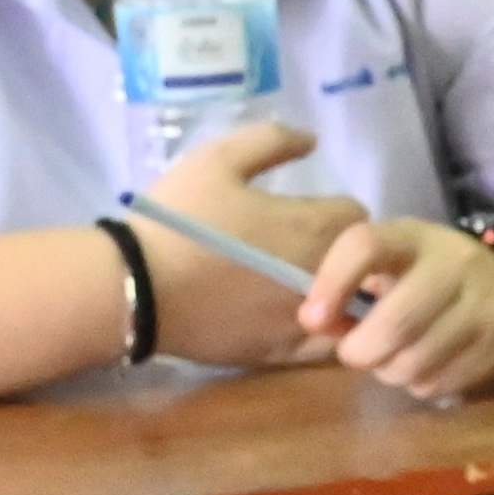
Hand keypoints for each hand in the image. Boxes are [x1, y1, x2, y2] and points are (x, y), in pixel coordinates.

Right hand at [133, 122, 345, 366]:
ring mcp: (305, 320)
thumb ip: (271, 142)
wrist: (132, 288)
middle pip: (361, 263)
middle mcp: (323, 275)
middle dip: (344, 254)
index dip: (336, 212)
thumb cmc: (175, 221)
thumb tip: (312, 140)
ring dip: (342, 296)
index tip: (310, 213)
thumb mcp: (217, 161)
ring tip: (309, 287)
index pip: (357, 216)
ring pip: (353, 308)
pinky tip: (296, 321)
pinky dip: (323, 334)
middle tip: (306, 249)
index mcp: (314, 227)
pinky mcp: (281, 354)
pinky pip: (325, 347)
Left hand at [292, 215, 493, 403]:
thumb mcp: (397, 268)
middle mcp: (456, 264)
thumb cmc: (436, 282)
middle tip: (356, 354)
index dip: (332, 283)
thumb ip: (351, 289)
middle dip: (361, 351)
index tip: (312, 318)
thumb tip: (315, 322)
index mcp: (417, 238)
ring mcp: (485, 306)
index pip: (366, 245)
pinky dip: (421, 384)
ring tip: (396, 360)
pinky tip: (428, 367)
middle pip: (394, 322)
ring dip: (391, 372)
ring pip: (414, 362)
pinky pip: (439, 383)